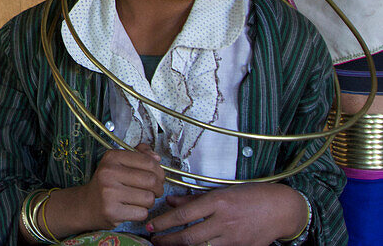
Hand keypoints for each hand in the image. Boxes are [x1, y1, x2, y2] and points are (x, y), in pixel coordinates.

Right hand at [72, 144, 163, 230]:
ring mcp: (109, 192)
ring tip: (139, 200)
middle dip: (158, 188)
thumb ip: (138, 155)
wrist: (86, 205)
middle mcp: (109, 172)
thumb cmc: (107, 183)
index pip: (148, 162)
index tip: (157, 177)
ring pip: (149, 198)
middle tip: (153, 191)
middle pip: (151, 180)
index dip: (159, 171)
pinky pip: (142, 213)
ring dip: (149, 202)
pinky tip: (131, 209)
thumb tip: (157, 158)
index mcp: (112, 157)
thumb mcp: (118, 163)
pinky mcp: (111, 211)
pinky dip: (141, 213)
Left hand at [147, 183, 305, 244]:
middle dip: (167, 241)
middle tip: (154, 240)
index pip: (183, 215)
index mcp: (217, 202)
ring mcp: (233, 238)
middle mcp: (224, 221)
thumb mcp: (221, 191)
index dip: (163, 222)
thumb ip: (195, 198)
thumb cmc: (251, 196)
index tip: (150, 226)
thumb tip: (171, 201)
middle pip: (189, 237)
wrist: (281, 209)